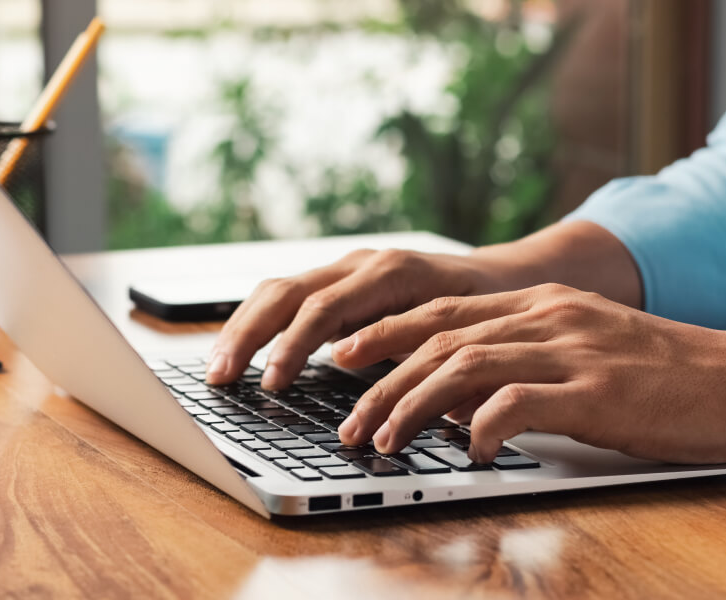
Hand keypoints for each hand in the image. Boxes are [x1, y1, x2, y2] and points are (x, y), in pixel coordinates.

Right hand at [206, 249, 502, 388]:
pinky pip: (288, 296)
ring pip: (278, 290)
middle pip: (286, 292)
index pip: (324, 307)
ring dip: (243, 329)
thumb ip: (415, 352)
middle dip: (248, 336)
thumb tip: (368, 381)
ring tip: (218, 370)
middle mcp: (361, 263)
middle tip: (222, 379)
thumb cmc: (490, 310)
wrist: (506, 277)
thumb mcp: (462, 333)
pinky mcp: (339, 282)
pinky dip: (259, 323)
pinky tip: (242, 351)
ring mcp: (346, 269)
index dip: (293, 346)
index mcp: (391, 272)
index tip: (273, 384)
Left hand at [333, 283, 725, 463]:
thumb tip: (449, 403)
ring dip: (412, 407)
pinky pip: (517, 405)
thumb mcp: (578, 354)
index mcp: (538, 304)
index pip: (440, 312)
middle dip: (381, 381)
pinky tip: (467, 453)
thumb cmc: (659, 376)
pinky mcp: (595, 391)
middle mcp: (546, 317)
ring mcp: (570, 350)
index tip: (342, 359)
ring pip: (463, 368)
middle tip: (349, 422)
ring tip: (384, 442)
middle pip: (438, 339)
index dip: (384, 333)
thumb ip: (515, 367)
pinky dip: (480, 429)